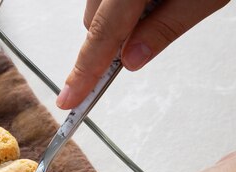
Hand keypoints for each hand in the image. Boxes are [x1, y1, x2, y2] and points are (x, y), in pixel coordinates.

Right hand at [56, 0, 229, 108]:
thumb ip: (165, 29)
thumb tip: (132, 60)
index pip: (101, 36)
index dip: (84, 72)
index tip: (69, 99)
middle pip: (94, 22)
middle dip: (113, 40)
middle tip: (147, 34)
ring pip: (99, 7)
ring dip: (120, 17)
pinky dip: (122, 1)